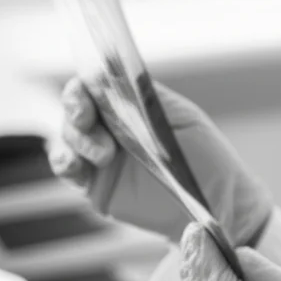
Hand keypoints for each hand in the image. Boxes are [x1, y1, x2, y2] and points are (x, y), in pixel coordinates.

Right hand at [49, 77, 271, 245]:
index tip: (88, 90)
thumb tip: (114, 79)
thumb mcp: (184, 118)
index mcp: (133, 105)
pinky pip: (70, 170)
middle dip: (75, 110)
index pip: (97, 85)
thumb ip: (148, 99)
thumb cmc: (207, 156)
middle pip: (75, 108)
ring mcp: (102, 155)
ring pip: (68, 137)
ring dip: (77, 140)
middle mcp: (113, 126)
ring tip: (103, 155)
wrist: (215, 201)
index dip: (85, 85)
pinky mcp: (97, 185)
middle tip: (86, 120)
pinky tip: (76, 166)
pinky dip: (65, 163)